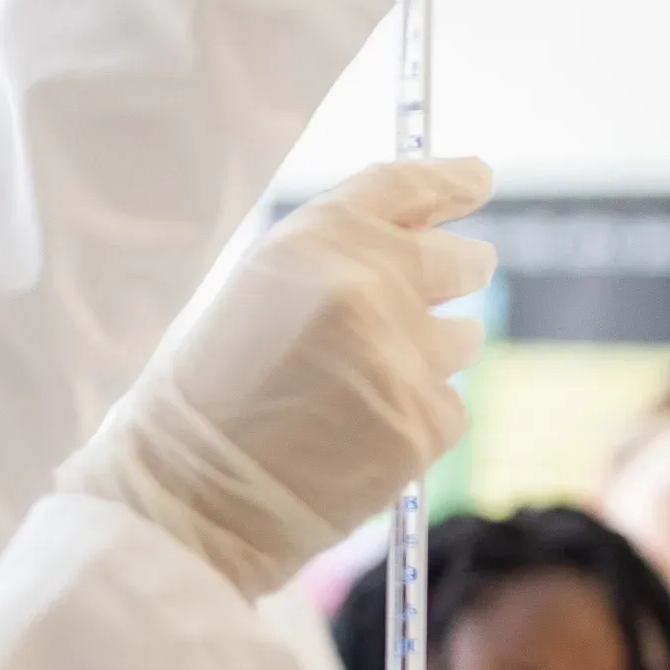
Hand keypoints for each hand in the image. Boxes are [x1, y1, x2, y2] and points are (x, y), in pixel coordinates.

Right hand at [58, 159, 495, 598]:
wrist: (191, 492)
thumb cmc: (209, 392)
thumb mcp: (259, 291)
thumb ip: (337, 260)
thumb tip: (417, 238)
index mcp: (317, 238)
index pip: (409, 186)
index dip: (452, 180)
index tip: (477, 178)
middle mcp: (370, 283)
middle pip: (460, 259)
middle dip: (460, 272)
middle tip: (444, 290)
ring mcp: (404, 354)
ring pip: (463, 338)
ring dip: (430, 354)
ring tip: (360, 388)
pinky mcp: (425, 421)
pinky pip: (448, 406)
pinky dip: (414, 418)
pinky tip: (357, 436)